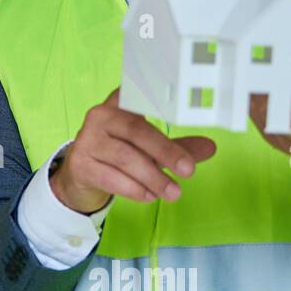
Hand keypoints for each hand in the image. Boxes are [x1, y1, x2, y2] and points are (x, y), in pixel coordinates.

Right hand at [50, 87, 217, 212]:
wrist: (81, 175)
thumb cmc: (118, 154)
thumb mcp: (149, 148)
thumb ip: (177, 146)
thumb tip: (210, 147)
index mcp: (119, 104)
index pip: (137, 94)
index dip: (153, 97)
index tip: (176, 104)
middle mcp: (100, 117)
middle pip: (135, 130)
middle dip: (165, 151)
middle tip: (189, 171)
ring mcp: (87, 140)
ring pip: (124, 157)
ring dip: (153, 177)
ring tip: (173, 192)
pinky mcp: (81, 164)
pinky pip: (111, 177)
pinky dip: (134, 188)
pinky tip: (150, 196)